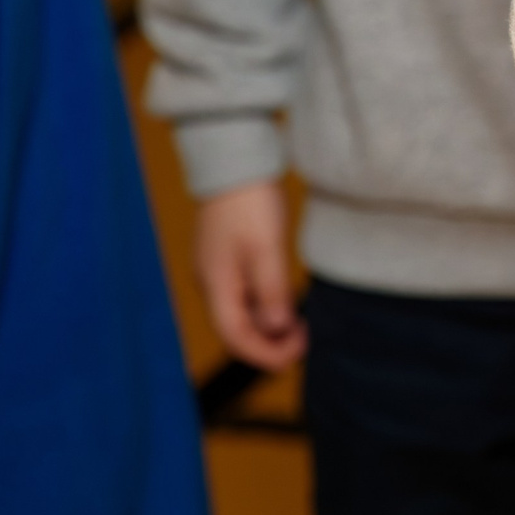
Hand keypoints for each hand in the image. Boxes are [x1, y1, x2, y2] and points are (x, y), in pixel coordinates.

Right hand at [195, 178, 306, 369]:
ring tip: (299, 327)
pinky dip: (262, 306)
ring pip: (238, 312)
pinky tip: (283, 302)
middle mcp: (210, 282)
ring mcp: (215, 269)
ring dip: (266, 326)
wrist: (234, 159)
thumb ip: (270, 292)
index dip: (265, 355)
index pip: (236, 337)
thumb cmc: (250, 202)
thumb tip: (274, 330)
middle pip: (235, 329)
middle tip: (304, 342)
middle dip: (268, 344)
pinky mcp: (224, 256)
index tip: (298, 355)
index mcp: (216, 284)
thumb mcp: (266, 248)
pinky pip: (241, 294)